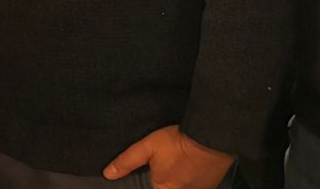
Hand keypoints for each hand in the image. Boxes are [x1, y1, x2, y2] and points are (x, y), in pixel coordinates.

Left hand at [104, 125, 233, 188]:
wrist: (211, 136)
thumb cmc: (178, 142)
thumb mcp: (148, 147)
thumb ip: (127, 161)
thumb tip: (108, 174)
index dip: (149, 183)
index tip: (152, 173)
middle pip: (166, 188)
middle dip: (162, 181)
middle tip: (166, 166)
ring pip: (181, 187)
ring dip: (177, 180)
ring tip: (176, 166)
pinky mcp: (209, 185)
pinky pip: (194, 185)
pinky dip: (189, 179)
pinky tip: (188, 167)